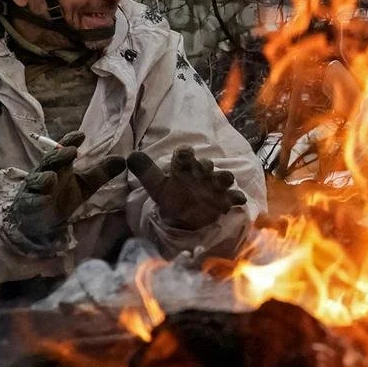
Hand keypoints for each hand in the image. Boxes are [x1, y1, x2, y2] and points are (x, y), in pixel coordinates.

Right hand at [10, 132, 126, 244]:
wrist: (41, 219)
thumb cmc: (62, 195)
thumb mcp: (85, 184)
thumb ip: (101, 172)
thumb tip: (123, 159)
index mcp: (59, 165)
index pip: (63, 148)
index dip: (70, 140)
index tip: (81, 135)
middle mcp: (45, 172)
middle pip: (50, 161)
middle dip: (58, 155)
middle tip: (71, 151)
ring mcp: (34, 189)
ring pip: (37, 180)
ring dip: (44, 178)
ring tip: (52, 177)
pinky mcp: (29, 205)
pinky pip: (31, 202)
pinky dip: (37, 201)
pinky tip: (44, 200)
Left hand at [127, 147, 246, 230]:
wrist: (186, 215)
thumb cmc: (173, 195)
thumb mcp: (156, 185)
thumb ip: (146, 171)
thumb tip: (130, 156)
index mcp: (184, 168)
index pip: (185, 156)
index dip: (185, 153)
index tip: (183, 152)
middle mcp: (202, 174)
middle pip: (207, 165)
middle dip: (206, 165)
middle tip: (203, 168)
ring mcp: (215, 186)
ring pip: (225, 177)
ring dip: (225, 177)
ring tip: (224, 181)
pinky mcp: (225, 200)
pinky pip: (235, 196)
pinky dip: (237, 197)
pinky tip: (237, 200)